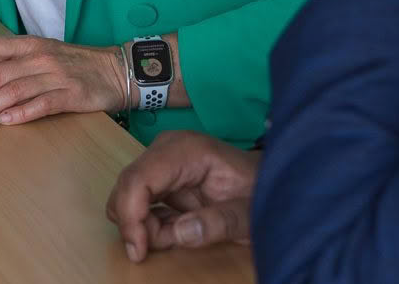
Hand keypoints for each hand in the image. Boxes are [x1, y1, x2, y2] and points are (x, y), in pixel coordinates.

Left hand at [0, 35, 123, 124]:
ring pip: (14, 90)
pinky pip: (43, 103)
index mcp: (28, 45)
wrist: (114, 70)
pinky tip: (5, 121)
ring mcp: (56, 76)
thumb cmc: (72, 65)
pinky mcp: (72, 94)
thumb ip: (9, 66)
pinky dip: (23, 112)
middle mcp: (39, 57)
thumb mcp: (40, 55)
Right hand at [106, 131, 258, 262]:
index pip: (139, 177)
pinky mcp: (162, 176)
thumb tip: (179, 232)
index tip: (140, 250)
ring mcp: (163, 161)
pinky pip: (139, 201)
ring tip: (176, 234)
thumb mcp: (249, 214)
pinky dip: (148, 224)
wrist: (270, 185)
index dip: (130, 215)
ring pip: (128, 195)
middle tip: (164, 244)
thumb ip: (220, 223)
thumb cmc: (260, 194)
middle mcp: (168, 149)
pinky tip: (174, 228)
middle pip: (128, 185)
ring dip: (142, 225)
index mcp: (188, 150)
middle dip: (136, 223)